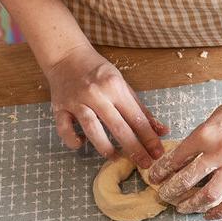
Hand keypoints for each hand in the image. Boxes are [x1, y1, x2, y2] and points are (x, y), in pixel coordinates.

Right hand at [45, 42, 167, 168]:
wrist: (66, 56)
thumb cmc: (98, 71)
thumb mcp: (123, 85)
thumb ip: (141, 109)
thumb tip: (162, 130)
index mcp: (115, 87)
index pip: (136, 117)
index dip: (148, 137)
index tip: (158, 153)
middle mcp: (96, 94)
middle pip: (117, 126)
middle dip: (134, 148)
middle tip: (145, 164)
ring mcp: (76, 102)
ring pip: (92, 129)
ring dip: (105, 147)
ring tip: (117, 158)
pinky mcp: (59, 108)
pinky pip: (64, 129)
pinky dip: (73, 140)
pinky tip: (81, 144)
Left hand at [148, 80, 221, 218]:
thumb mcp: (214, 117)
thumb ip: (201, 138)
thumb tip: (183, 158)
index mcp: (206, 134)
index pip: (176, 159)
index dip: (161, 171)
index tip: (154, 177)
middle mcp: (220, 151)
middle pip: (187, 180)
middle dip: (171, 191)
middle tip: (164, 195)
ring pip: (208, 195)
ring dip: (191, 205)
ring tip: (182, 208)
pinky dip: (219, 211)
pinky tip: (208, 215)